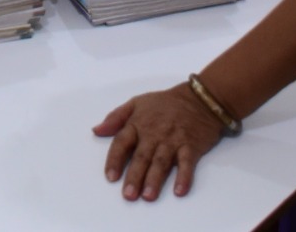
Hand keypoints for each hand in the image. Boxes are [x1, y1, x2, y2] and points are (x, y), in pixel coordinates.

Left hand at [94, 84, 224, 200]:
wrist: (199, 99)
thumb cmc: (164, 103)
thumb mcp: (137, 103)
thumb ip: (115, 117)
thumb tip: (96, 130)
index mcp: (138, 123)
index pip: (122, 142)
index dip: (115, 159)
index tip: (110, 177)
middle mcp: (154, 134)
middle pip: (141, 157)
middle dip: (134, 176)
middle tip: (128, 195)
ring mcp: (173, 141)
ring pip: (161, 162)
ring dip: (155, 180)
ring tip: (148, 196)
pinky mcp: (191, 146)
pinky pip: (187, 163)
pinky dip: (184, 177)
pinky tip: (179, 191)